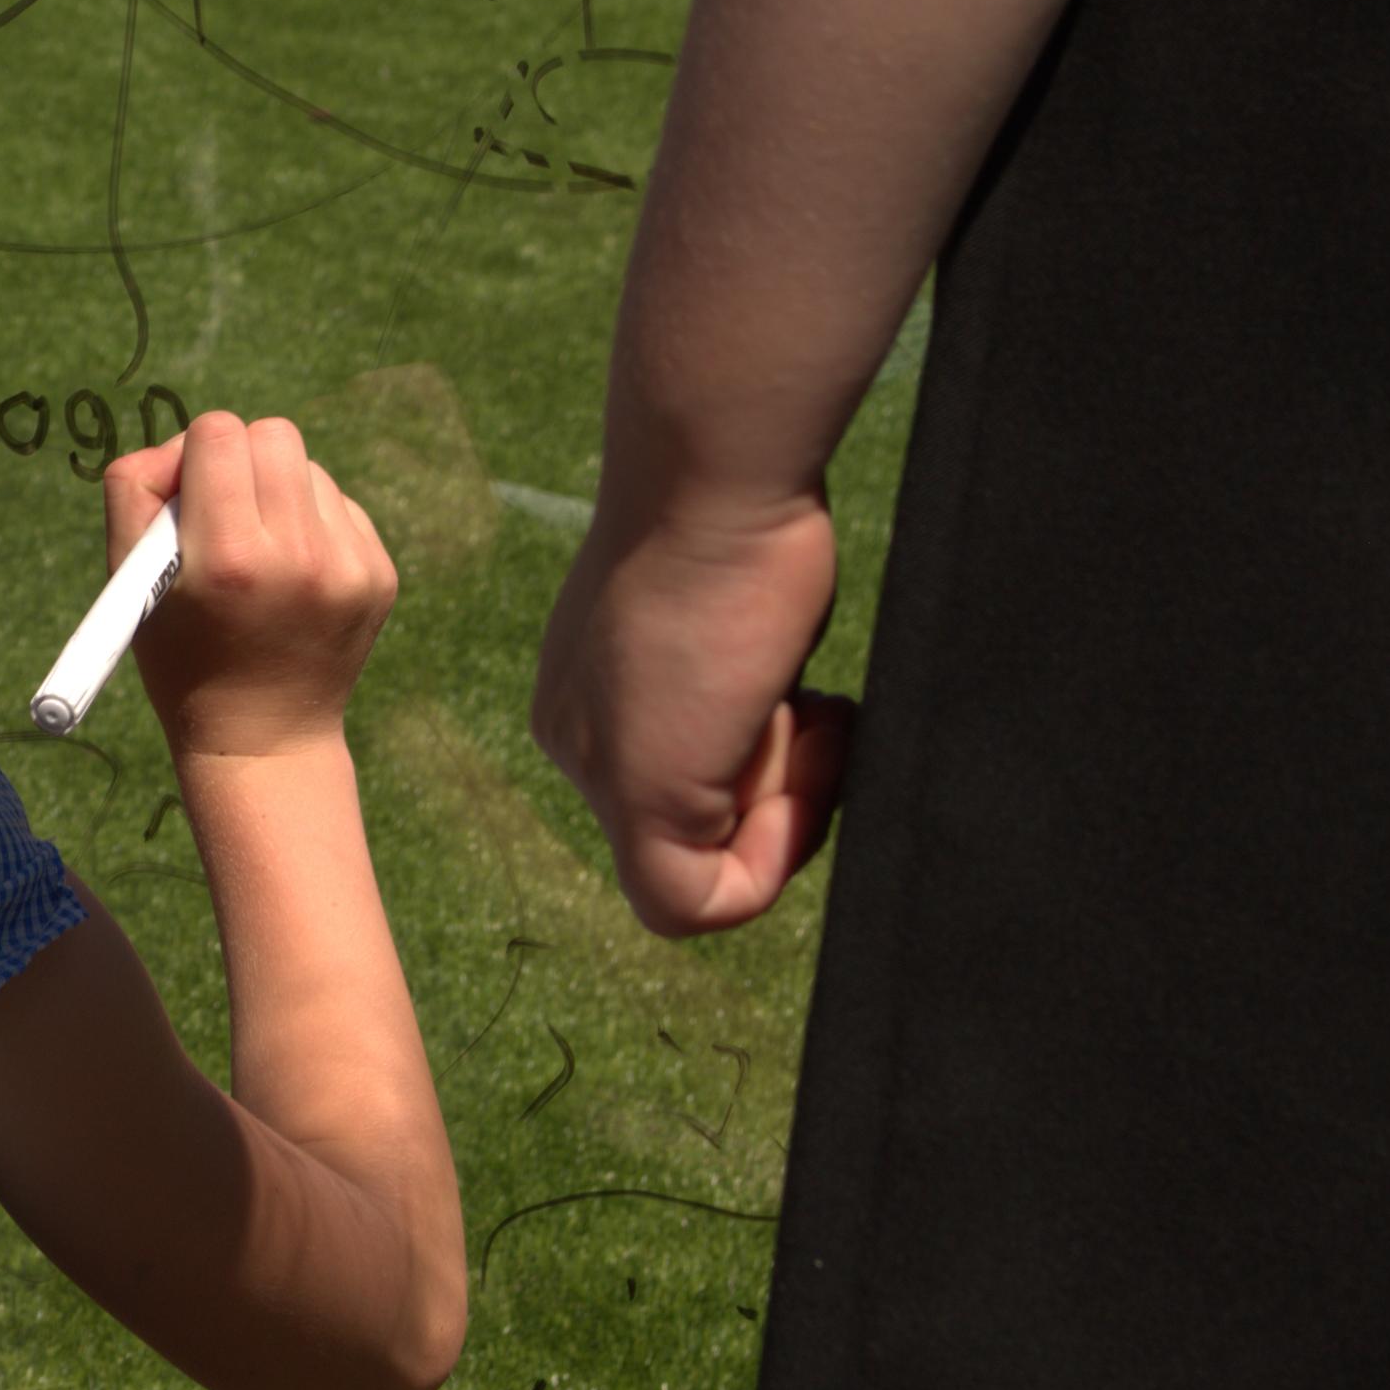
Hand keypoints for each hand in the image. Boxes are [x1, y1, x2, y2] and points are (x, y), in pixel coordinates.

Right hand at [103, 414, 398, 762]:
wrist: (262, 738)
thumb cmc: (180, 655)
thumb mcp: (126, 579)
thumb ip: (136, 491)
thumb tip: (180, 447)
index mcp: (228, 556)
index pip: (219, 433)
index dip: (194, 456)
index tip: (188, 497)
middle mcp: (298, 555)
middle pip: (272, 434)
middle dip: (240, 461)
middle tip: (224, 511)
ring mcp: (349, 566)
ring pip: (309, 467)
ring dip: (278, 492)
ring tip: (259, 552)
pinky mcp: (379, 575)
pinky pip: (339, 506)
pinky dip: (310, 524)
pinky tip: (292, 574)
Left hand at [530, 491, 853, 936]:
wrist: (716, 484)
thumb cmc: (743, 534)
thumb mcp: (733, 631)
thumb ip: (734, 700)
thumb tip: (772, 733)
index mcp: (591, 702)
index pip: (677, 800)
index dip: (766, 786)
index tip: (807, 712)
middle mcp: (580, 739)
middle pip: (695, 834)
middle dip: (779, 795)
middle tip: (810, 713)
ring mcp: (599, 771)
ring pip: (701, 870)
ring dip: (789, 809)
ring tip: (804, 710)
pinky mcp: (638, 796)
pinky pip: (693, 906)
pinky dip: (774, 858)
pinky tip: (800, 757)